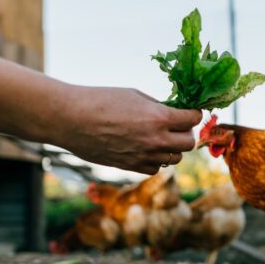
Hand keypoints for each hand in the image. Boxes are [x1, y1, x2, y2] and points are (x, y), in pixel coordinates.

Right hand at [55, 86, 202, 173]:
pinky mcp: (131, 167)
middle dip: (186, 133)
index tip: (190, 112)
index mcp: (158, 118)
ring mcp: (144, 156)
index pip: (192, 119)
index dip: (193, 114)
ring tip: (161, 137)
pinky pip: (156, 168)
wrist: (70, 119)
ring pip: (175, 159)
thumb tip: (174, 112)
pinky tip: (147, 148)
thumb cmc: (100, 100)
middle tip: (178, 126)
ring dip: (173, 148)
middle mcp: (155, 140)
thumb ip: (158, 107)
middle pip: (189, 143)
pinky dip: (156, 159)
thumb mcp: (135, 95)